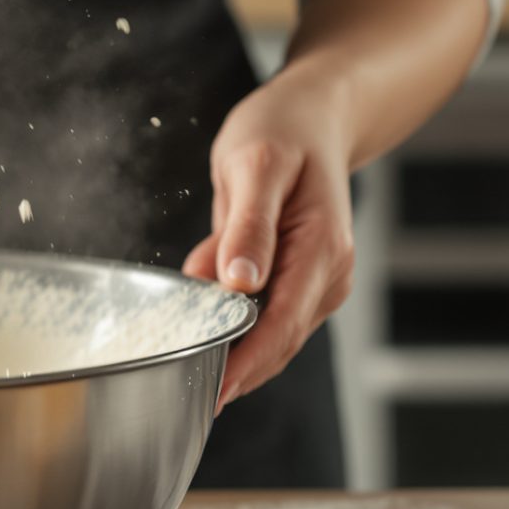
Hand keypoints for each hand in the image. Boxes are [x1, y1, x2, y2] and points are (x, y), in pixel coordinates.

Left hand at [181, 70, 358, 408]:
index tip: (209, 393)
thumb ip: (248, 226)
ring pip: (270, 335)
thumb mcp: (256, 164)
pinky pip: (263, 314)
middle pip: (279, 344)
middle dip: (235, 371)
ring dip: (230, 347)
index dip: (245, 365)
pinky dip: (231, 320)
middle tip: (180, 391)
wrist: (313, 115)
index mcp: (322, 250)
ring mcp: (317, 282)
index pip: (282, 327)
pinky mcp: (299, 280)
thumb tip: (239, 283)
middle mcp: (328, 275)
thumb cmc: (284, 130)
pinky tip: (202, 309)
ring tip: (184, 357)